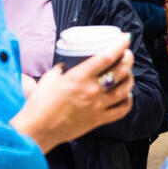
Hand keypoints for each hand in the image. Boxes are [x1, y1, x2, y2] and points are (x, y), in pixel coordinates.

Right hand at [10, 38, 134, 151]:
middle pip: (121, 71)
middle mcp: (92, 91)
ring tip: (128, 73)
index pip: (106, 57)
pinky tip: (126, 95)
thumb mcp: (50, 78)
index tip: (126, 38)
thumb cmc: (40, 104)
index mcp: (79, 77)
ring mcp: (98, 106)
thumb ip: (62, 69)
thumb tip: (69, 64)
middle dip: (128, 59)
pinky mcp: (99, 120)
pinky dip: (128, 100)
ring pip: (125, 89)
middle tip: (127, 54)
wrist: (38, 130)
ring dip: (130, 78)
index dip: (119, 45)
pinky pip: (122, 109)